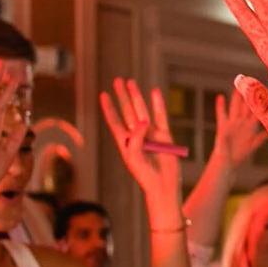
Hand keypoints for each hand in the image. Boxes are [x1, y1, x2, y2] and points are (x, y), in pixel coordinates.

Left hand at [99, 78, 184, 215]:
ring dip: (136, 96)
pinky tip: (154, 92)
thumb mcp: (134, 157)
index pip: (115, 121)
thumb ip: (136, 137)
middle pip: (127, 111)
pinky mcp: (164, 135)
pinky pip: (160, 116)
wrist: (163, 186)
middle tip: (118, 80)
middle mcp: (137, 136)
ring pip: (142, 110)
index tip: (103, 94)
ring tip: (131, 82)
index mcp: (125, 142)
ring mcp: (151, 134)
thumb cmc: (145, 175)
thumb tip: (143, 121)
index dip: (109, 108)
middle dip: (122, 96)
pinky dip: (157, 104)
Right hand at [211, 90, 266, 166]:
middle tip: (250, 82)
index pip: (256, 111)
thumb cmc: (240, 154)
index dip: (260, 102)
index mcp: (249, 126)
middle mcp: (241, 122)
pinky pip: (221, 115)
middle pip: (245, 106)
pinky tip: (220, 97)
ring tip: (237, 87)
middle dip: (247, 95)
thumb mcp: (253, 145)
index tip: (265, 91)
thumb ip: (261, 137)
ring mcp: (232, 123)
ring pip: (235, 108)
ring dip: (236, 98)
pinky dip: (220, 106)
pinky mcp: (223, 127)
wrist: (228, 162)